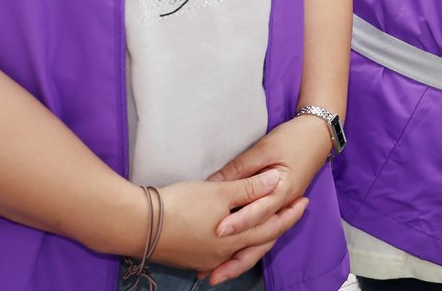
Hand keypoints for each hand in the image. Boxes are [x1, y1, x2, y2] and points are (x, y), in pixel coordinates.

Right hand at [148, 171, 306, 273]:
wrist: (138, 225)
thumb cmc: (181, 205)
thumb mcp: (220, 192)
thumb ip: (251, 188)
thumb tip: (277, 180)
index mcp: (237, 238)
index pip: (272, 227)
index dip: (290, 214)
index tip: (304, 201)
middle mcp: (224, 254)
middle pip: (258, 242)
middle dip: (276, 227)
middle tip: (291, 212)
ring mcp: (205, 260)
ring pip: (239, 251)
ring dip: (254, 239)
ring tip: (265, 227)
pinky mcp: (189, 259)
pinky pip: (219, 255)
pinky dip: (232, 247)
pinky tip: (230, 242)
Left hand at [200, 116, 331, 282]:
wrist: (318, 135)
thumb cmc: (293, 139)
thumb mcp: (264, 148)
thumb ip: (240, 168)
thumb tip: (213, 182)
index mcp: (283, 190)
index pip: (259, 211)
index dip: (239, 222)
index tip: (219, 231)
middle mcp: (284, 205)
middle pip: (262, 238)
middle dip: (237, 258)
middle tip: (212, 273)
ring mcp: (283, 209)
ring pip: (264, 241)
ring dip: (241, 259)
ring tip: (218, 274)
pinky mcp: (279, 208)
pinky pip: (264, 233)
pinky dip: (249, 247)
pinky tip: (231, 256)